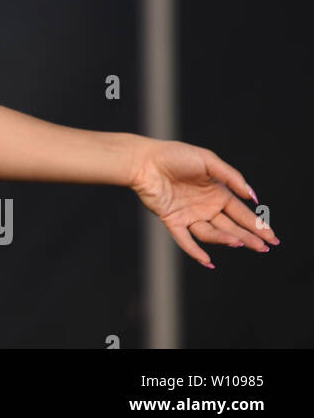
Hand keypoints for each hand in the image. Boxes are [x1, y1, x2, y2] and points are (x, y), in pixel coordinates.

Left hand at [129, 138, 277, 267]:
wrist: (145, 160)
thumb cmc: (176, 156)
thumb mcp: (208, 161)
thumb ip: (231, 177)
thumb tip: (253, 196)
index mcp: (217, 193)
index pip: (241, 213)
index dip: (257, 225)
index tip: (272, 238)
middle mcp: (205, 207)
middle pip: (230, 227)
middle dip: (249, 237)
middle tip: (264, 248)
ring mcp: (189, 215)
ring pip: (210, 233)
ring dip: (225, 239)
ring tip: (239, 242)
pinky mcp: (171, 220)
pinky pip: (184, 239)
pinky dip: (195, 251)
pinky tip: (207, 261)